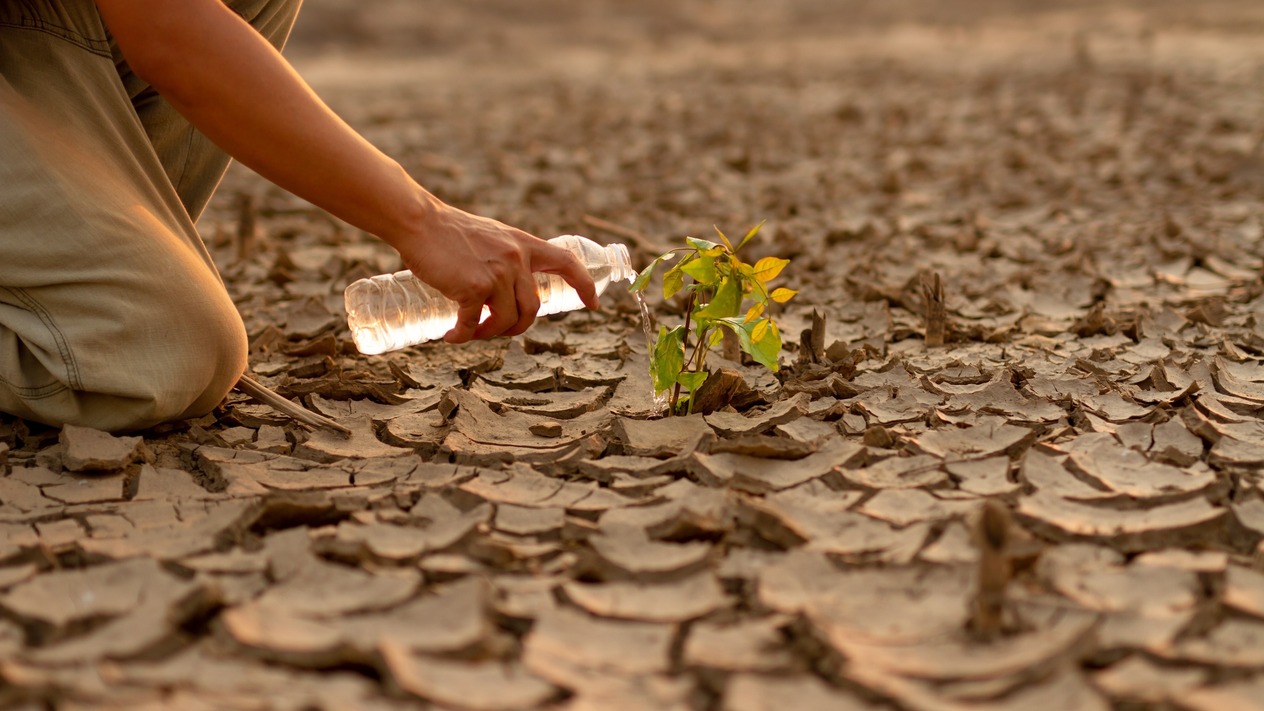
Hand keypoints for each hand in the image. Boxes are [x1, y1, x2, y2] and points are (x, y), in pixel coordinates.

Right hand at [393, 202, 598, 343]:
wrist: (420, 222)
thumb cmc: (450, 231)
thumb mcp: (493, 237)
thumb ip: (507, 256)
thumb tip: (511, 286)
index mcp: (524, 245)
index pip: (566, 262)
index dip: (583, 284)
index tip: (593, 304)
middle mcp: (516, 259)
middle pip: (532, 308)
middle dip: (517, 327)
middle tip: (494, 329)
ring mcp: (496, 273)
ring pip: (505, 320)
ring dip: (489, 334)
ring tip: (472, 333)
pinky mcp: (472, 287)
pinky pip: (472, 323)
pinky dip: (462, 335)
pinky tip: (452, 337)